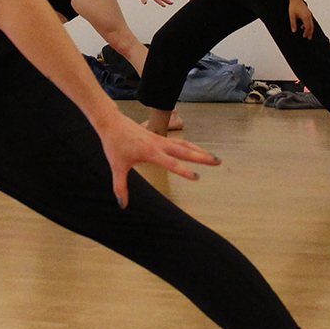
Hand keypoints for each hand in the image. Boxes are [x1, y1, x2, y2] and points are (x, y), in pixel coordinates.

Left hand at [98, 113, 217, 205]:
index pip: (171, 163)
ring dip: (200, 151)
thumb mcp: (116, 167)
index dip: (184, 170)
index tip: (197, 176)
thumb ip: (120, 187)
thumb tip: (122, 205)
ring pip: (185, 145)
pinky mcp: (159, 137)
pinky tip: (198, 150)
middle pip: (185, 151)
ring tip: (214, 157)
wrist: (112, 123)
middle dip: (202, 157)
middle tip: (218, 162)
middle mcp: (159, 144)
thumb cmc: (114, 145)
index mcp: (150, 152)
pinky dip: (191, 146)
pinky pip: (179, 142)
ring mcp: (160, 139)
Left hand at [288, 0, 315, 37]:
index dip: (306, 33)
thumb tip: (294, 31)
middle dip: (310, 33)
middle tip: (309, 38)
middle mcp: (309, 16)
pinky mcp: (308, 13)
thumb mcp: (292, 16)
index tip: (304, 36)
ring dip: (309, 29)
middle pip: (311, 26)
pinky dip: (307, 25)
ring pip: (311, 24)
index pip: (308, 27)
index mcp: (305, 17)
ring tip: (307, 35)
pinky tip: (302, 27)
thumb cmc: (294, 6)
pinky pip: (309, 20)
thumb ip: (293, 24)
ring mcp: (309, 14)